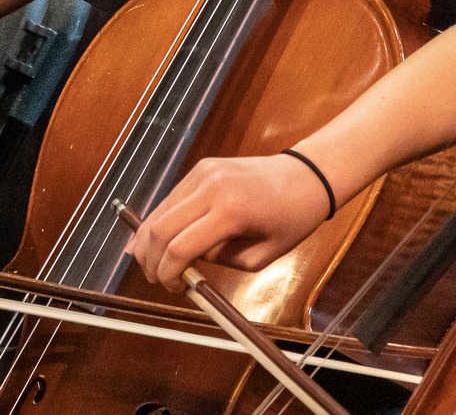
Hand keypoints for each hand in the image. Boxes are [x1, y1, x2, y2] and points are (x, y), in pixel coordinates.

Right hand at [128, 154, 332, 290]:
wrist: (305, 175)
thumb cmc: (292, 220)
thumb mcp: (261, 256)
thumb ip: (220, 260)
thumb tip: (187, 260)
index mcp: (230, 212)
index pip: (181, 247)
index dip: (168, 273)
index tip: (172, 288)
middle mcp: (209, 187)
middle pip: (160, 228)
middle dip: (151, 258)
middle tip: (155, 279)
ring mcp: (201, 173)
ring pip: (160, 211)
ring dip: (150, 240)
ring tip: (152, 262)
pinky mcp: (199, 168)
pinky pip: (171, 199)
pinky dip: (161, 221)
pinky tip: (158, 238)